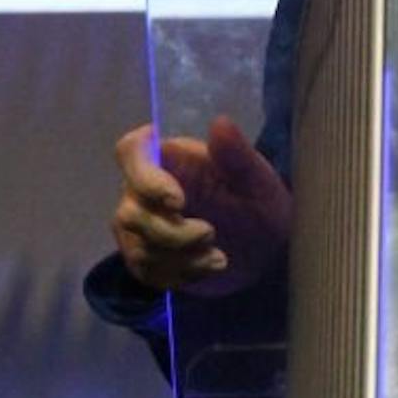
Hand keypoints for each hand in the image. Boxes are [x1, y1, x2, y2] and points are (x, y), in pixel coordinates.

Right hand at [110, 115, 292, 297]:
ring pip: (138, 246)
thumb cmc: (258, 202)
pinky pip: (147, 272)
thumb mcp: (258, 180)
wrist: (266, 249)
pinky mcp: (144, 258)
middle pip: (131, 212)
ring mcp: (140, 227)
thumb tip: (219, 122)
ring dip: (180, 257)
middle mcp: (144, 190)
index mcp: (171, 158)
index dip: (145, 177)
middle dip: (172, 232)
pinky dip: (180, 274)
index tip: (178, 200)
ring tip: (220, 257)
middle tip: (211, 233)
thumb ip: (237, 154)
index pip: (131, 151)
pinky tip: (209, 268)